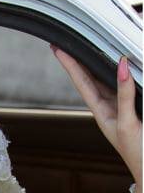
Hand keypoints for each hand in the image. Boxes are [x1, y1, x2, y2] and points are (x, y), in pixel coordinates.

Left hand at [50, 46, 141, 185]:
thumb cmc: (138, 152)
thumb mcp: (127, 123)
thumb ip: (124, 95)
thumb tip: (122, 66)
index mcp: (102, 112)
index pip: (83, 82)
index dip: (70, 64)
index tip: (57, 48)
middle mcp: (110, 107)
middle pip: (92, 77)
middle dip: (80, 60)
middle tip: (67, 40)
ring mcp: (123, 108)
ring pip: (108, 80)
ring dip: (99, 63)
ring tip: (87, 46)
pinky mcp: (137, 108)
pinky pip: (126, 86)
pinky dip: (122, 73)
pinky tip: (121, 64)